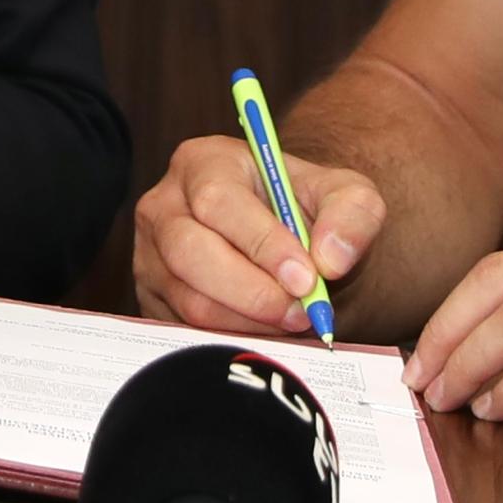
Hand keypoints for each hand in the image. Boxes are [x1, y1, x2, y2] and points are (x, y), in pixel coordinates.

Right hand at [130, 132, 380, 335]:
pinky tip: (266, 331)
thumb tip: (329, 258)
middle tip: (302, 312)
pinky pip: (185, 332)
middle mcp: (164, 206)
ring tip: (291, 319)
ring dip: (249, 321)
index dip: (261, 244)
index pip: (218, 201)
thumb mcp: (347, 197)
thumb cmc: (309, 215)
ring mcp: (150, 257)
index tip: (306, 278)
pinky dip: (233, 340)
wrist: (291, 248)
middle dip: (253, 292)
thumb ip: (353, 214)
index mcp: (203, 162)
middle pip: (190, 253)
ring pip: (189, 300)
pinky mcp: (152, 302)